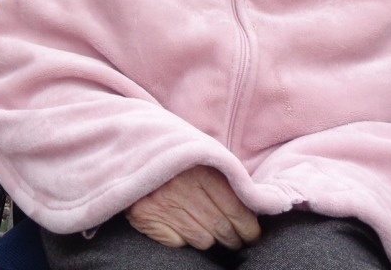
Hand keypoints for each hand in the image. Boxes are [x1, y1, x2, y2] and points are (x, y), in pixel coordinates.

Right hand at [125, 165, 259, 250]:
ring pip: (204, 240)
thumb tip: (256, 203)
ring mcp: (164, 204)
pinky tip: (184, 228)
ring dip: (210, 240)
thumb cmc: (178, 156)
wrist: (133, 147)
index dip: (249, 229)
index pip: (237, 211)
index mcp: (204, 171)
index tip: (252, 235)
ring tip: (210, 233)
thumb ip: (226, 176)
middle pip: (223, 229)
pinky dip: (185, 240)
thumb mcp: (203, 156)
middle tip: (236, 240)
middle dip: (234, 239)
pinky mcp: (147, 217)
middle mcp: (184, 188)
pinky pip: (180, 243)